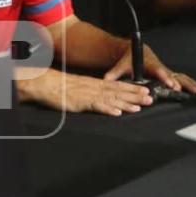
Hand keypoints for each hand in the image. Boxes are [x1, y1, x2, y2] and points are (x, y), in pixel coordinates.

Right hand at [17, 69, 154, 115]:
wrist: (45, 84)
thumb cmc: (59, 87)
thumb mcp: (79, 88)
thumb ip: (91, 93)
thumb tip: (103, 99)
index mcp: (95, 84)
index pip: (118, 86)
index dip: (133, 88)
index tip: (145, 91)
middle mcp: (94, 87)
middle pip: (119, 91)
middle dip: (135, 95)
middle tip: (150, 98)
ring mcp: (88, 95)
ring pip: (112, 99)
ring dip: (126, 103)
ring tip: (139, 106)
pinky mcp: (81, 102)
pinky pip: (96, 106)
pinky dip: (108, 109)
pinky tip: (117, 112)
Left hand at [103, 46, 195, 93]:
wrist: (135, 50)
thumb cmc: (129, 58)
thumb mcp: (120, 66)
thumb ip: (113, 74)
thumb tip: (105, 80)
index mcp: (149, 64)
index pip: (158, 71)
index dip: (164, 77)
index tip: (170, 83)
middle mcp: (159, 67)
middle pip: (170, 75)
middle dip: (177, 82)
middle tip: (182, 89)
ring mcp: (165, 70)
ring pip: (178, 76)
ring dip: (188, 82)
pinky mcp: (167, 73)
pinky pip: (180, 76)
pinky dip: (189, 81)